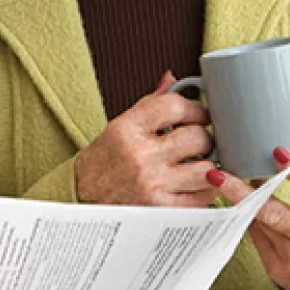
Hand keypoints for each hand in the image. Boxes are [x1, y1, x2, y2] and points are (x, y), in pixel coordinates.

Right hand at [75, 71, 216, 206]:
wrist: (80, 202)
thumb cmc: (99, 166)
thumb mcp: (117, 129)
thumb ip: (149, 105)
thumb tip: (172, 80)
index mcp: (126, 129)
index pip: (175, 106)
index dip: (195, 108)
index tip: (198, 114)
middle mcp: (140, 156)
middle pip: (197, 137)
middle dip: (204, 137)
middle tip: (200, 141)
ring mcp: (153, 185)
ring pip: (207, 169)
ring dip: (209, 164)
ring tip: (200, 162)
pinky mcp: (162, 209)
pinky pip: (204, 197)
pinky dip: (207, 190)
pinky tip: (196, 184)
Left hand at [207, 148, 289, 289]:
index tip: (278, 150)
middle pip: (281, 215)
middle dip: (249, 192)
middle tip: (224, 171)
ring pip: (261, 224)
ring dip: (238, 199)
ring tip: (218, 177)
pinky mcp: (278, 268)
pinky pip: (256, 234)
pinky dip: (244, 214)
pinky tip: (231, 198)